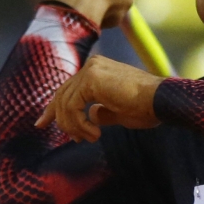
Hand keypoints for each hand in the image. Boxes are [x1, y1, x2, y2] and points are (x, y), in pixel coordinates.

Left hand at [35, 55, 162, 140]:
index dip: (54, 108)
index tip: (42, 124)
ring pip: (65, 103)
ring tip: (90, 138)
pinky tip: (94, 133)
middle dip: (59, 119)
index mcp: (97, 69)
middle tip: (69, 138)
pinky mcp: (91, 79)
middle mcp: (92, 65)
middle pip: (61, 94)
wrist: (161, 101)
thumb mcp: (117, 111)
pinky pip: (73, 107)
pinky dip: (80, 124)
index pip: (68, 89)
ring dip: (74, 126)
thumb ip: (101, 111)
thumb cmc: (146, 107)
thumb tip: (91, 116)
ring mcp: (91, 70)